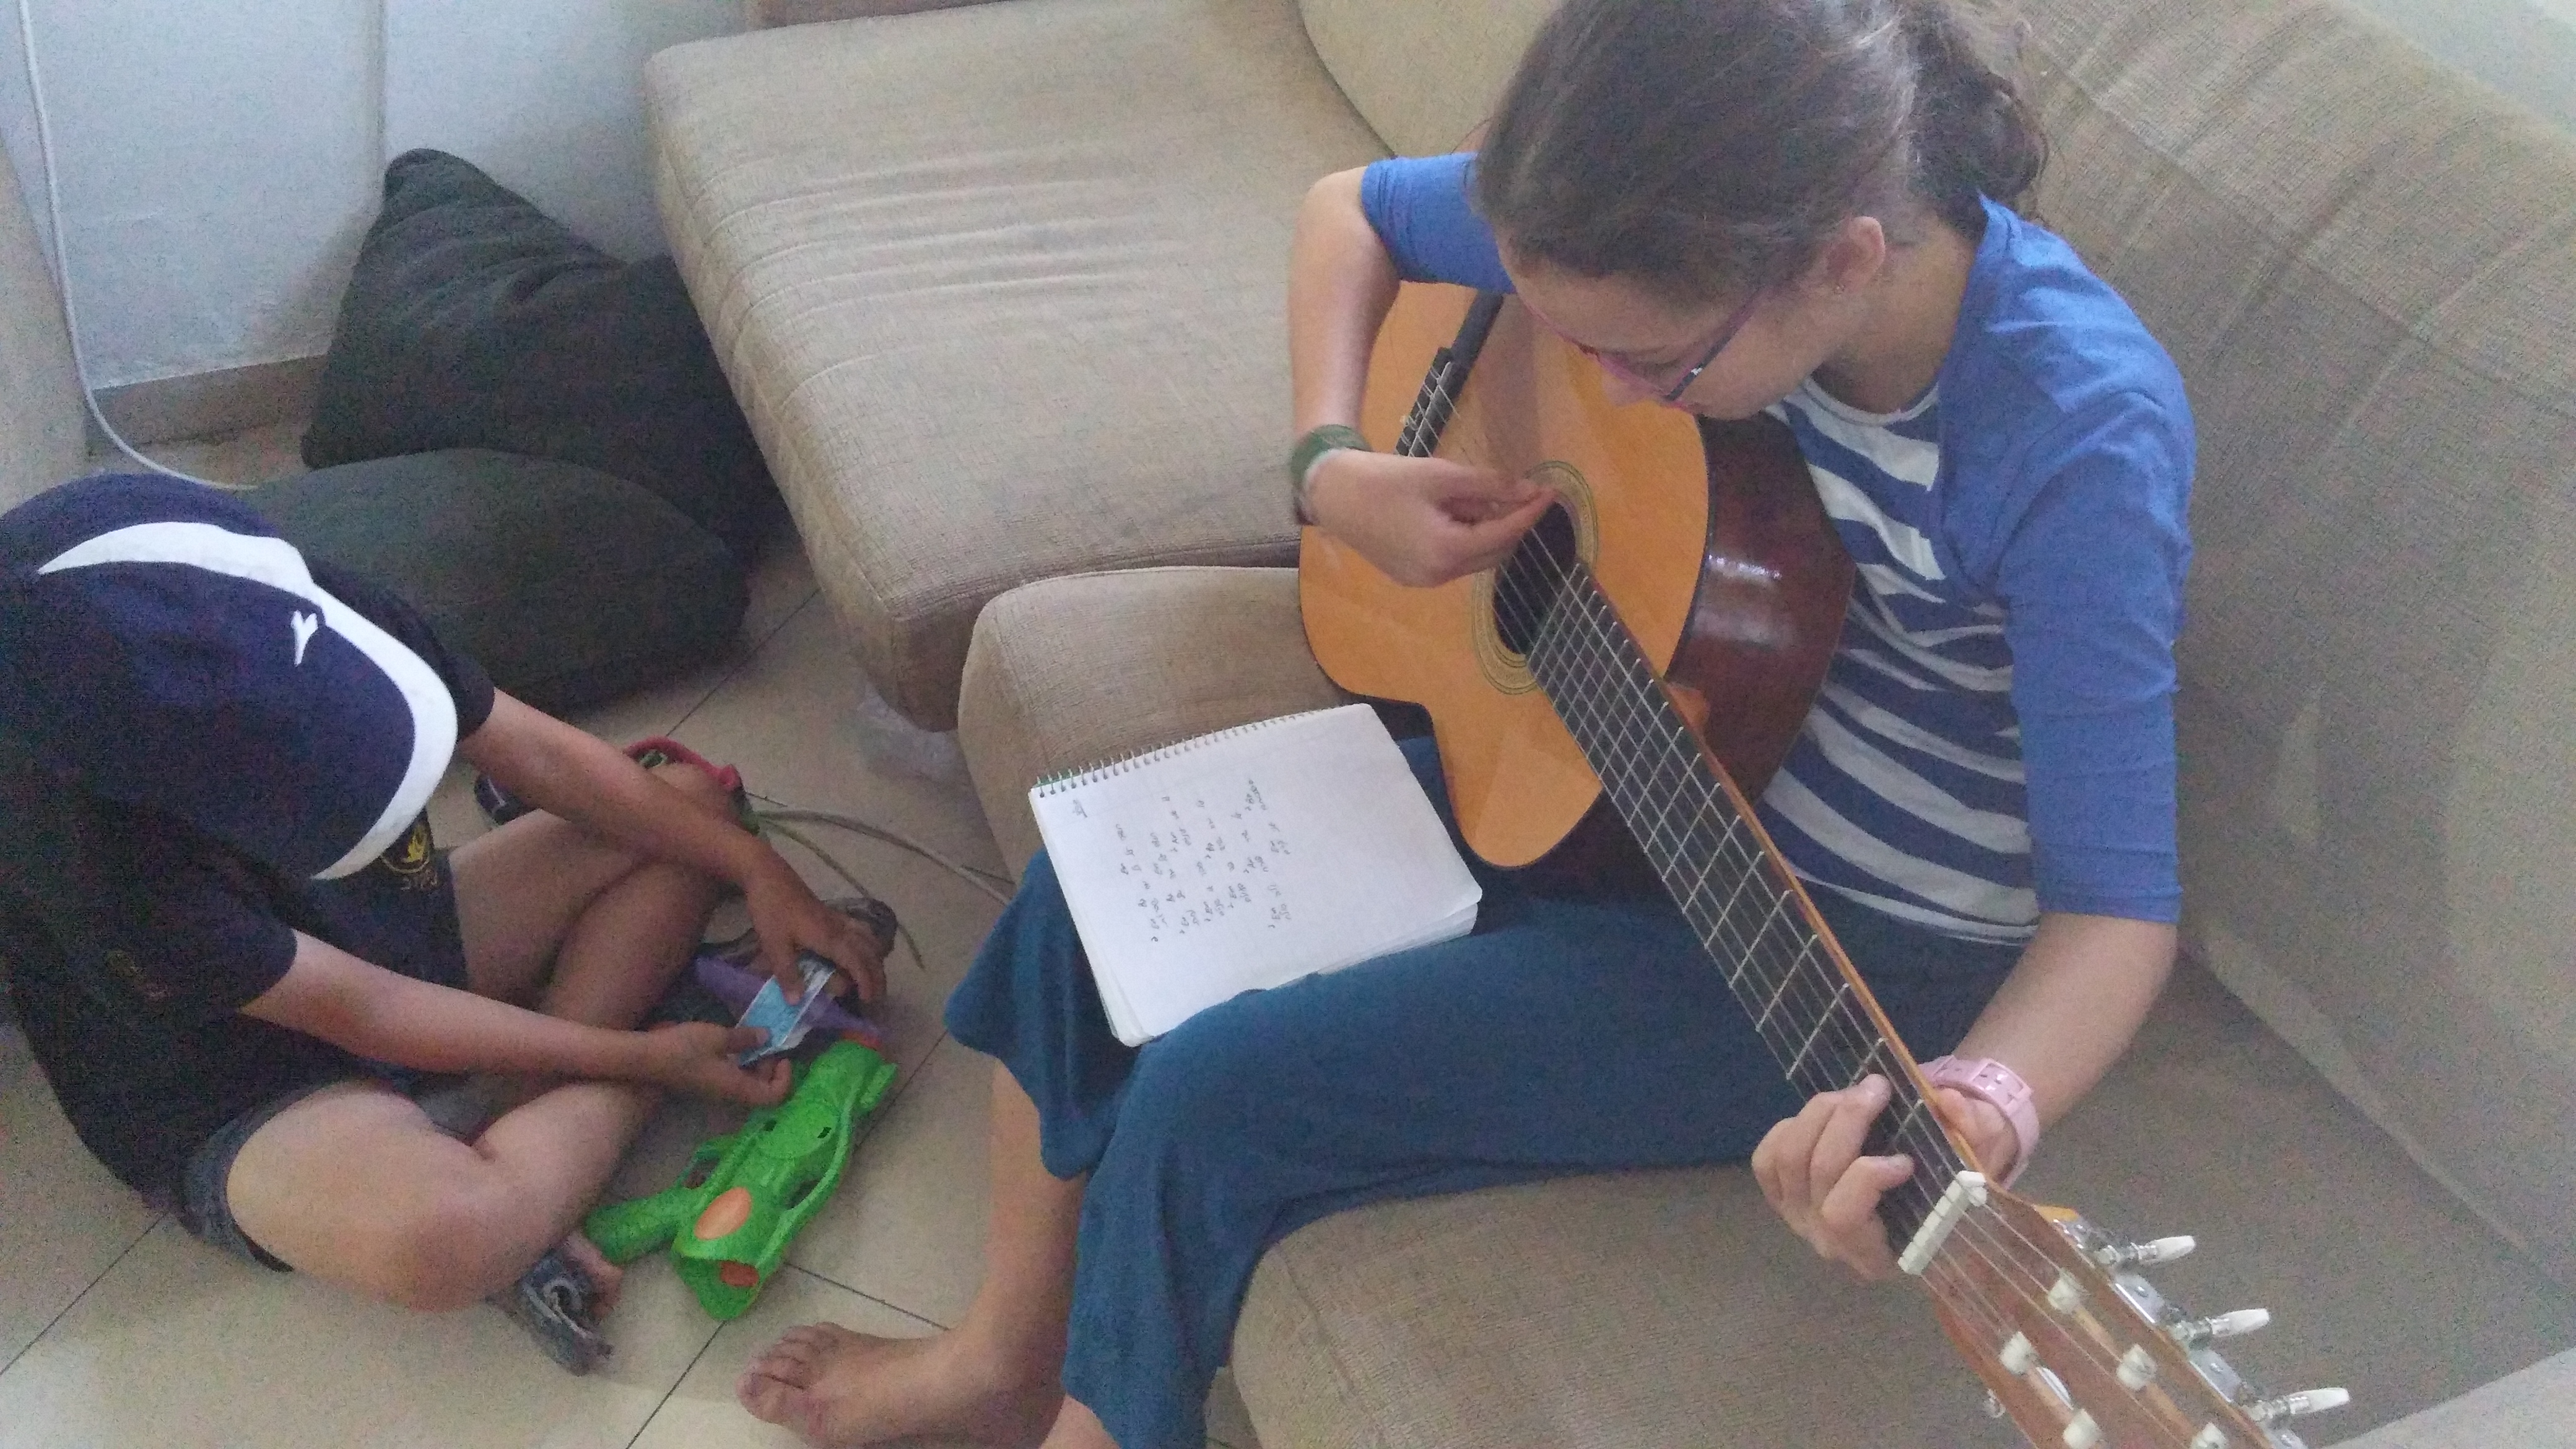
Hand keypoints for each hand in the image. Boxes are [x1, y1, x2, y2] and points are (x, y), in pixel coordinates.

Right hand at [636, 1022, 793, 1104]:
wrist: (644, 1058)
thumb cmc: (682, 1048)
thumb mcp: (718, 1037)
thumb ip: (745, 1038)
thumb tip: (767, 1037)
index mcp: (736, 1088)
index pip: (773, 1097)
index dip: (784, 1079)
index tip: (783, 1056)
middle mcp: (727, 1095)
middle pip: (761, 1091)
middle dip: (770, 1069)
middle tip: (767, 1044)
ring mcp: (714, 1091)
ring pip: (746, 1085)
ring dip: (754, 1066)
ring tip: (753, 1040)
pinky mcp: (704, 1083)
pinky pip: (731, 1079)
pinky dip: (740, 1064)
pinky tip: (733, 1044)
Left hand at [738, 853, 891, 1003]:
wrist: (769, 876)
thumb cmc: (771, 909)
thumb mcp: (774, 944)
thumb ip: (787, 973)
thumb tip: (797, 1002)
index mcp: (829, 937)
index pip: (858, 962)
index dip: (866, 982)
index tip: (869, 1002)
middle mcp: (840, 928)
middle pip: (870, 953)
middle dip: (877, 976)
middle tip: (877, 999)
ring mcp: (839, 920)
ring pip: (869, 940)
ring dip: (876, 961)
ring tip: (874, 980)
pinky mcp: (834, 915)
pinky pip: (862, 931)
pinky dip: (869, 946)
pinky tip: (864, 953)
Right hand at [1306, 449, 1555, 586]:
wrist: (1334, 495)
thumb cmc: (1386, 479)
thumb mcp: (1442, 475)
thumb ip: (1490, 486)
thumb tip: (1531, 491)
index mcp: (1447, 551)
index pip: (1504, 535)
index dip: (1529, 513)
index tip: (1550, 492)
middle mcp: (1439, 576)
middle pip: (1493, 552)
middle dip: (1509, 523)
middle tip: (1518, 491)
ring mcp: (1425, 582)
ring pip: (1474, 558)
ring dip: (1485, 531)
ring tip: (1474, 497)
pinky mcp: (1413, 578)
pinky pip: (1453, 561)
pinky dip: (1464, 539)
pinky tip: (1454, 514)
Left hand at [1750, 1074, 2015, 1279]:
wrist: (1928, 1181)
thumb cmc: (1954, 1179)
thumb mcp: (1977, 1157)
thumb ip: (1971, 1132)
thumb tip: (1948, 1103)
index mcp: (1878, 1255)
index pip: (1844, 1218)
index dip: (1867, 1177)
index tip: (1906, 1158)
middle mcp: (1829, 1244)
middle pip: (1817, 1173)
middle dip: (1848, 1119)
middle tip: (1880, 1087)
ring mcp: (1799, 1220)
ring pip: (1789, 1158)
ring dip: (1822, 1113)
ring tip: (1857, 1093)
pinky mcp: (1781, 1196)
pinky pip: (1766, 1160)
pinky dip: (1789, 1129)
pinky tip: (1823, 1117)